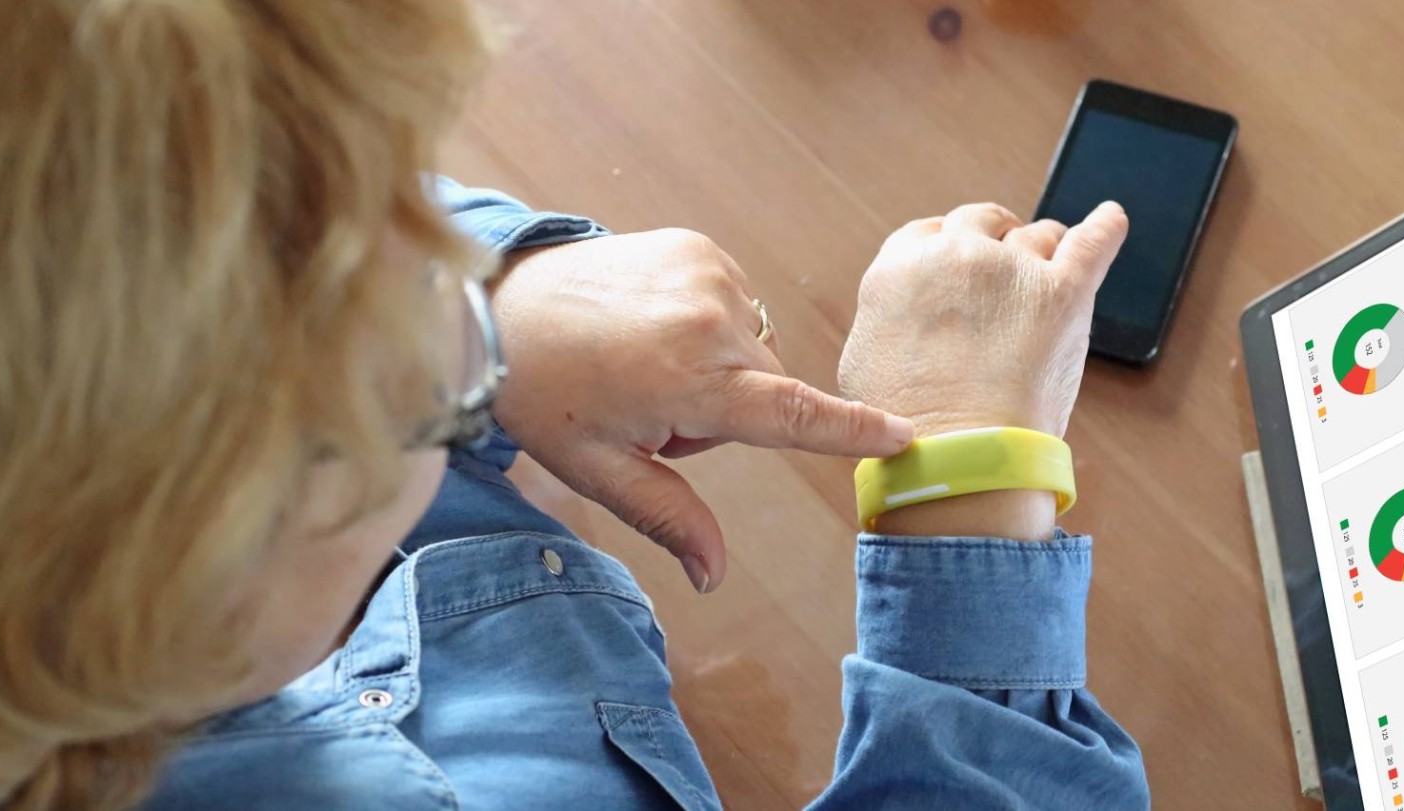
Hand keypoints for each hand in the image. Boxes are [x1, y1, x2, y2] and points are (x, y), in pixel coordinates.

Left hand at [489, 229, 914, 592]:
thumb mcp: (600, 470)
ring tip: (648, 361)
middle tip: (652, 408)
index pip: (790, 413)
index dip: (848, 429)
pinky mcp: (701, 248)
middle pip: (765, 391)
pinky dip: (708, 326)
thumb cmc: (546, 393)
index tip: (902, 435)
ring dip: (718, 368)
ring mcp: (709, 273)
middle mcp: (710, 318)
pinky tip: (654, 326)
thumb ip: (669, 517)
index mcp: (687, 380)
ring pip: (752, 351)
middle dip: (727, 412)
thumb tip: (714, 577)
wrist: (500, 303)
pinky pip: (736, 307)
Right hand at [837, 202, 1126, 538]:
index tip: (965, 258)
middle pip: (982, 223)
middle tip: (1009, 262)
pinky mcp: (1062, 292)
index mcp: (898, 268)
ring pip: (1036, 236)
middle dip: (996, 239)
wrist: (956, 459)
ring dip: (1044, 247)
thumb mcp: (865, 360)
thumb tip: (910, 314)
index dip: (952, 245)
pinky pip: (1092, 241)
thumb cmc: (909, 427)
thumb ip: (889, 319)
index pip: (931, 233)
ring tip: (1054, 262)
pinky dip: (1106, 227)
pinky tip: (1112, 218)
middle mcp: (953, 255)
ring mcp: (1011, 270)